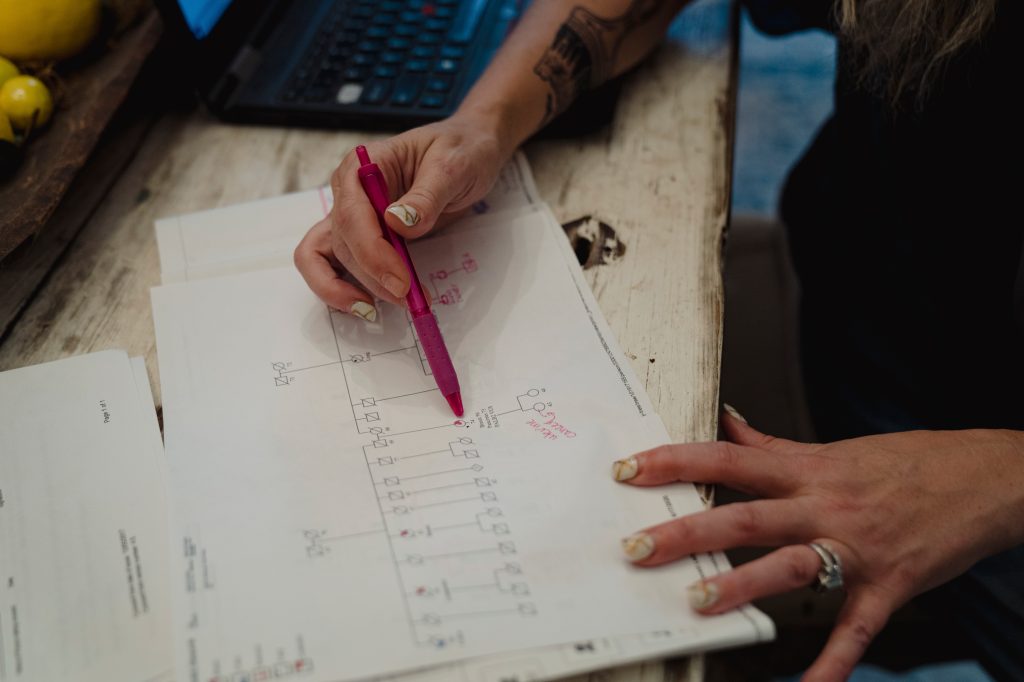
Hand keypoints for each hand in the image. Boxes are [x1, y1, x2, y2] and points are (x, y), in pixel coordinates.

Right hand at [294, 114, 510, 318]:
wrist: (469, 152)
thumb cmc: (461, 150)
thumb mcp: (452, 167)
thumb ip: (426, 196)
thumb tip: (396, 222)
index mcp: (363, 166)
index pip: (351, 215)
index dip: (372, 253)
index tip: (400, 281)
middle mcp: (349, 191)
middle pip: (341, 242)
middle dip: (370, 277)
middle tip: (408, 299)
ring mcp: (353, 216)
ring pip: (325, 257)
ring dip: (344, 288)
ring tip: (377, 310)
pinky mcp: (363, 237)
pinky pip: (333, 265)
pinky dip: (341, 288)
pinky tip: (366, 304)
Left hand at [613, 408, 1023, 680]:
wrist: (986, 479)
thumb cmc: (906, 463)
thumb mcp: (834, 448)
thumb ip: (773, 445)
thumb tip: (726, 422)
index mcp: (807, 470)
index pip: (726, 460)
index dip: (674, 462)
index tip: (629, 472)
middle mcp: (824, 506)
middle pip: (746, 517)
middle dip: (688, 533)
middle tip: (637, 547)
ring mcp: (857, 548)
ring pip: (792, 566)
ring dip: (744, 587)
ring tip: (697, 603)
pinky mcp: (889, 586)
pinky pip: (856, 630)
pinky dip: (832, 663)